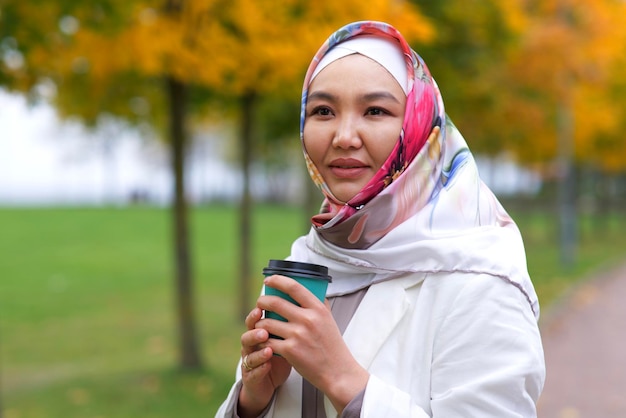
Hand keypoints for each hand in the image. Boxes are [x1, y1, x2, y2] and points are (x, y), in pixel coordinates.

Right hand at [237, 307, 291, 417]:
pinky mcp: (251, 377)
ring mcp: (250, 361)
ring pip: (248, 353)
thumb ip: (290, 322)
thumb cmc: (281, 355)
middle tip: (264, 330)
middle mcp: (252, 345)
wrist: (273, 382)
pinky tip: (267, 365)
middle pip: (247, 334)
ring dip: (257, 350)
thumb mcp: (287, 337)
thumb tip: (305, 303)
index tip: (261, 307)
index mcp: (259, 332)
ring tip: (267, 348)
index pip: (255, 320)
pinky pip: (253, 372)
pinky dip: (260, 368)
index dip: (256, 313)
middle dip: (255, 331)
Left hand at [255, 275, 368, 413]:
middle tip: (260, 302)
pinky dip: (262, 339)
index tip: (269, 280)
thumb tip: (310, 288)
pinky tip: (263, 339)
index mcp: (317, 309)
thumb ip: (319, 304)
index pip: (293, 287)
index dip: (277, 280)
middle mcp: (307, 319)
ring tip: (260, 323)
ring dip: (259, 322)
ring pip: (267, 322)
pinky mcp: (290, 350)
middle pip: (275, 302)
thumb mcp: (329, 319)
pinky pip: (268, 340)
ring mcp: (298, 335)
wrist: (337, 371)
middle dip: (262, 301)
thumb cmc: (332, 345)